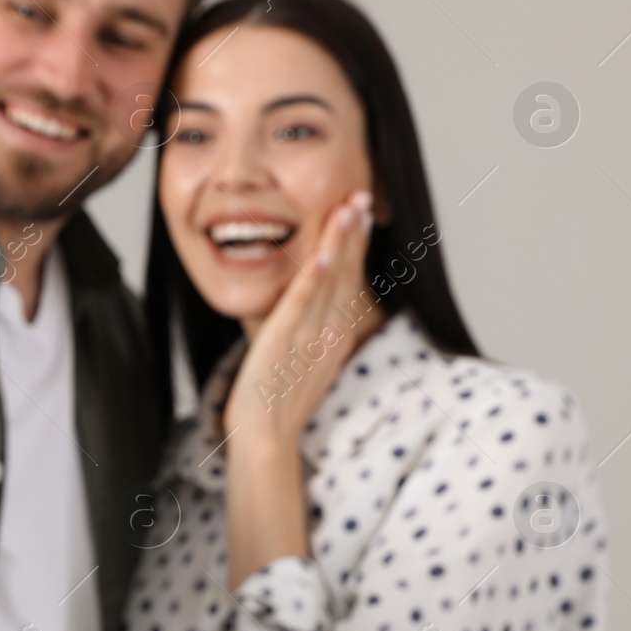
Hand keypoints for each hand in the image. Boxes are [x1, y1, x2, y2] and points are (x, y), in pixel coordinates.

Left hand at [222, 188, 381, 450]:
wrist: (266, 435)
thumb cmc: (278, 399)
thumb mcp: (304, 358)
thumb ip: (311, 328)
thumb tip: (309, 305)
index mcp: (336, 334)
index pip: (351, 280)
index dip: (356, 245)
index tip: (362, 213)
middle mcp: (330, 332)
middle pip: (348, 274)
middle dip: (355, 233)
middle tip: (365, 195)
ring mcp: (311, 335)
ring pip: (330, 281)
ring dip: (342, 242)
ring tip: (352, 207)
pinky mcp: (286, 340)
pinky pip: (303, 303)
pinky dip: (315, 276)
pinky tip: (324, 252)